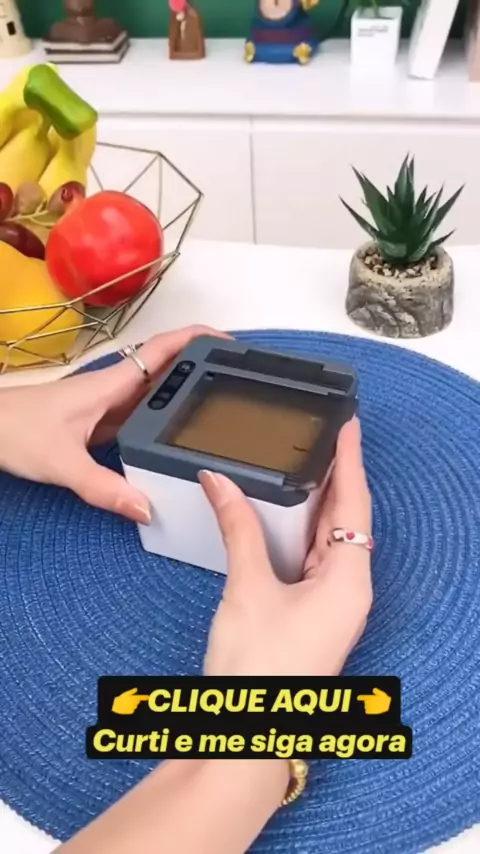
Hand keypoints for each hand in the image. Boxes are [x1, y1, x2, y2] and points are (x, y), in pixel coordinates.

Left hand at [0, 325, 226, 523]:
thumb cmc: (15, 431)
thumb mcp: (62, 463)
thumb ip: (103, 488)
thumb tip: (147, 508)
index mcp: (111, 386)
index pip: (163, 350)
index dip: (197, 339)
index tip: (229, 343)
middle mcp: (112, 390)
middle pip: (166, 369)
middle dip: (201, 367)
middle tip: (236, 381)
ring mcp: (105, 404)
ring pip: (153, 392)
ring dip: (182, 393)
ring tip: (216, 407)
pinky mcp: (96, 421)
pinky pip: (138, 415)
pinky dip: (159, 419)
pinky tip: (172, 437)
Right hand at [111, 688, 149, 715]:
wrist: (116, 707)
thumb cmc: (121, 699)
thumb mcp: (126, 693)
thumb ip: (132, 691)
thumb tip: (136, 689)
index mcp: (134, 698)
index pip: (141, 697)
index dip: (145, 697)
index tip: (148, 697)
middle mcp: (135, 703)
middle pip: (137, 701)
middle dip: (135, 700)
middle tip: (128, 699)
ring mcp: (133, 708)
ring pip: (135, 705)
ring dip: (132, 704)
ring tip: (126, 703)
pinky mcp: (131, 712)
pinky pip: (132, 709)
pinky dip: (130, 708)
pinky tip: (126, 707)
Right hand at [200, 417, 371, 676]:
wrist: (246, 733)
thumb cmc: (258, 669)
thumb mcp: (248, 588)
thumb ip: (237, 529)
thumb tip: (220, 482)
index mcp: (349, 579)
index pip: (355, 503)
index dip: (350, 459)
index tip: (348, 424)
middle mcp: (348, 589)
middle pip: (345, 518)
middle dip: (332, 476)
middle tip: (318, 435)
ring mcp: (330, 603)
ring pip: (327, 539)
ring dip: (313, 503)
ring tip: (301, 462)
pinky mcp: (310, 613)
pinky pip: (311, 560)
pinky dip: (297, 532)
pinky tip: (280, 515)